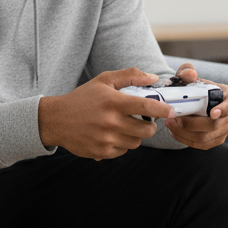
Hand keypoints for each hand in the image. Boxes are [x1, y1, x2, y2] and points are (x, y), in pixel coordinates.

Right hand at [37, 68, 174, 159]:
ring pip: (136, 142)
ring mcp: (106, 139)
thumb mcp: (104, 80)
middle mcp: (111, 122)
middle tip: (145, 121)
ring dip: (135, 135)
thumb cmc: (83, 98)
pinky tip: (112, 135)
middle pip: (146, 130)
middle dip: (150, 126)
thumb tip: (153, 78)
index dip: (163, 110)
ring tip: (125, 127)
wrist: (56, 120)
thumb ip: (130, 76)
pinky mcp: (101, 152)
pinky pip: (123, 151)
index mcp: (113, 102)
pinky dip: (122, 144)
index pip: (146, 108)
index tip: (171, 111)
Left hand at [165, 62, 227, 149]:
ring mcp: (224, 129)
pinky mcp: (215, 140)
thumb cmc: (194, 88)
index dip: (224, 109)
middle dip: (191, 124)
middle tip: (173, 119)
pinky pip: (201, 145)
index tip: (212, 113)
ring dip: (184, 133)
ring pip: (205, 137)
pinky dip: (185, 140)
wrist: (192, 102)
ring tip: (170, 125)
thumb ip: (187, 71)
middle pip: (213, 125)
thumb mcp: (189, 76)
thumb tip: (189, 74)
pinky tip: (175, 132)